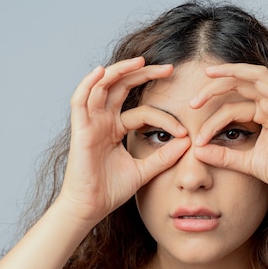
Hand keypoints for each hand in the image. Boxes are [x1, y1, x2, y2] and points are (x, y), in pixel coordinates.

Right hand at [58, 57, 190, 223]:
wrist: (91, 207)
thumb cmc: (111, 190)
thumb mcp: (144, 170)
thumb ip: (164, 157)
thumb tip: (187, 143)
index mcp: (115, 129)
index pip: (141, 112)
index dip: (164, 118)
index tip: (184, 132)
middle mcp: (102, 121)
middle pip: (121, 87)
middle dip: (143, 74)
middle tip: (168, 68)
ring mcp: (90, 123)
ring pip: (101, 86)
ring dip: (120, 71)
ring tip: (140, 61)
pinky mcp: (80, 129)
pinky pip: (80, 100)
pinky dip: (88, 83)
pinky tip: (102, 71)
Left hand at [191, 50, 267, 203]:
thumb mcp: (246, 163)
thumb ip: (223, 156)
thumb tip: (196, 151)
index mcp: (264, 114)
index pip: (231, 108)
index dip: (211, 123)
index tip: (197, 142)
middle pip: (240, 85)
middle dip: (214, 89)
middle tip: (192, 102)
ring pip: (259, 78)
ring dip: (233, 72)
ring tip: (210, 73)